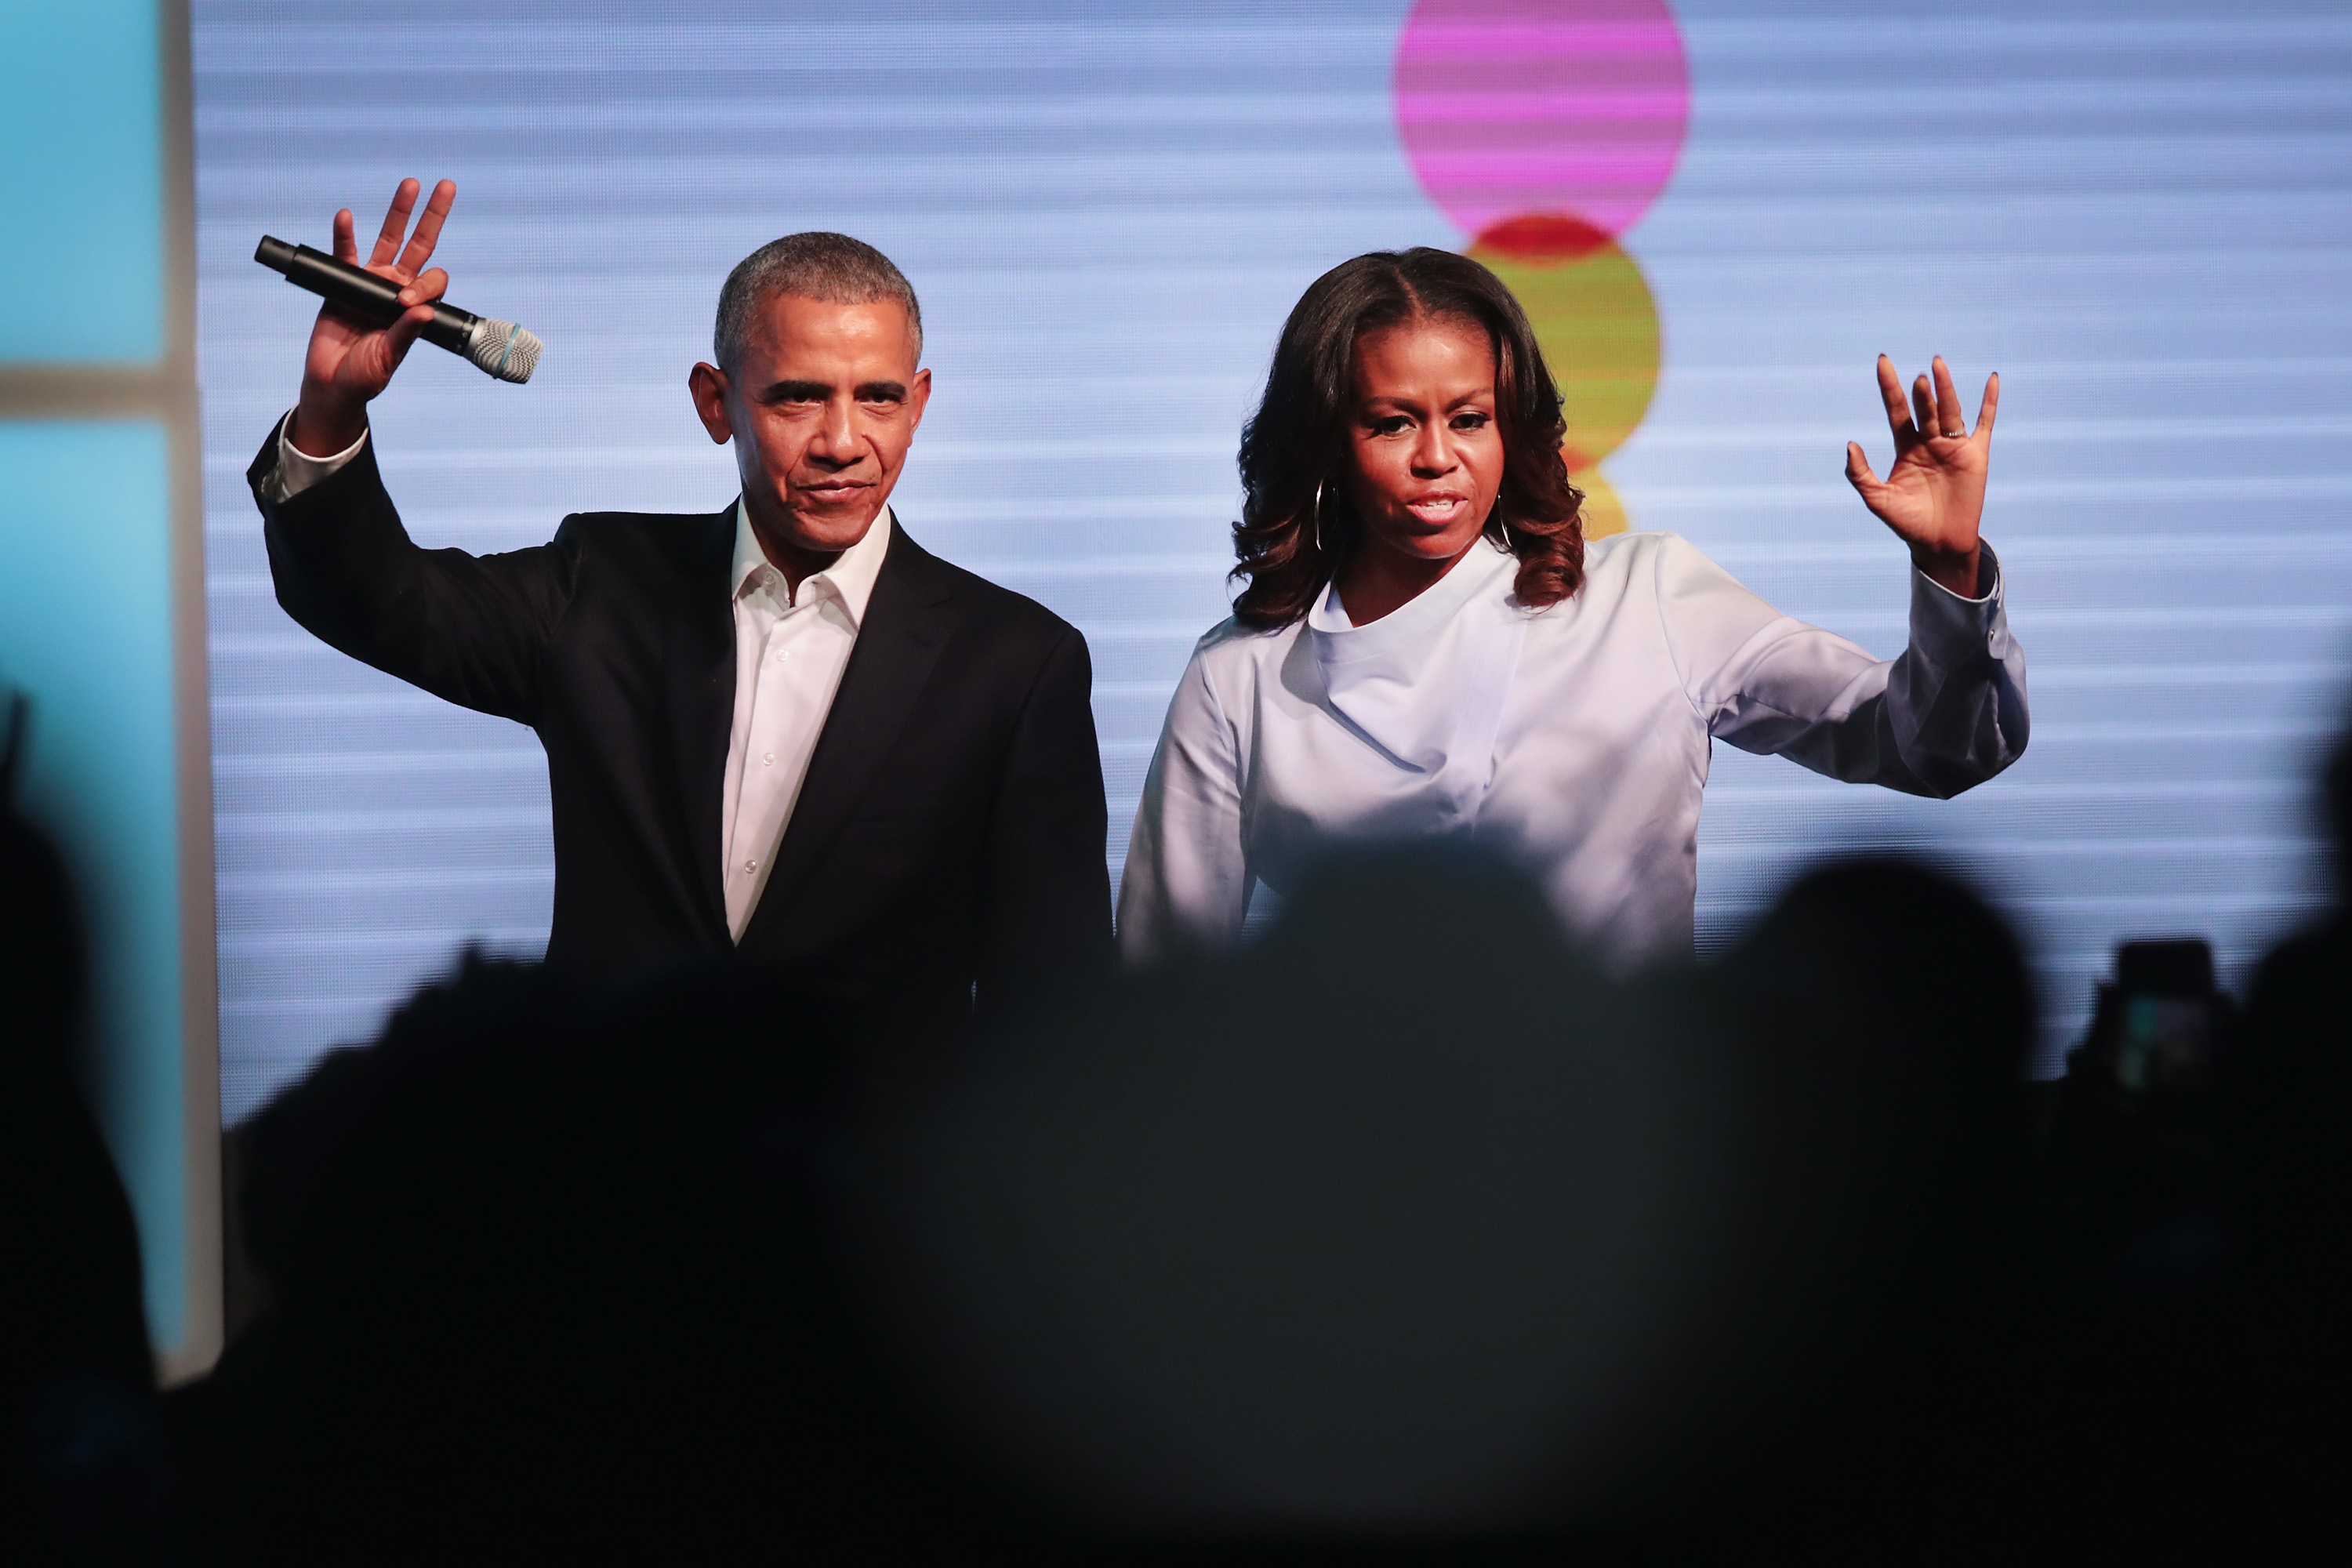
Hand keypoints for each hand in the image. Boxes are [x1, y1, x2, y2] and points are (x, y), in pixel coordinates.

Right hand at [289, 178, 455, 456]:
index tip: (406, 304)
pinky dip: (344, 235)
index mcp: (416, 307)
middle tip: (446, 186)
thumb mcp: (390, 357)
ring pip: (388, 239)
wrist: (333, 382)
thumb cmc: (366, 375)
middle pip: (419, 244)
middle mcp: (398, 287)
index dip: (425, 285)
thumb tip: (423, 311)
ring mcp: (372, 281)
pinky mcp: (343, 281)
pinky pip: (345, 253)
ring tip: (410, 185)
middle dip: (432, 217)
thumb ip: (405, 334)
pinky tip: (345, 216)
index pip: (432, 281)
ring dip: (398, 212)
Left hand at [1844, 355, 1997, 597]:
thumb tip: (1850, 444)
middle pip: (1924, 408)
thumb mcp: (1877, 499)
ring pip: (1949, 410)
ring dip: (1945, 390)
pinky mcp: (1976, 454)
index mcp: (1905, 447)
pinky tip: (1992, 379)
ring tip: (1936, 367)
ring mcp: (1953, 446)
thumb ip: (1860, 474)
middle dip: (1920, 393)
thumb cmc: (1907, 522)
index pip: (1895, 410)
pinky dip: (1989, 402)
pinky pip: (1985, 423)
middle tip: (1917, 378)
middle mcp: (1929, 442)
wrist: (1938, 543)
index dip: (1889, 387)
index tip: (1882, 361)